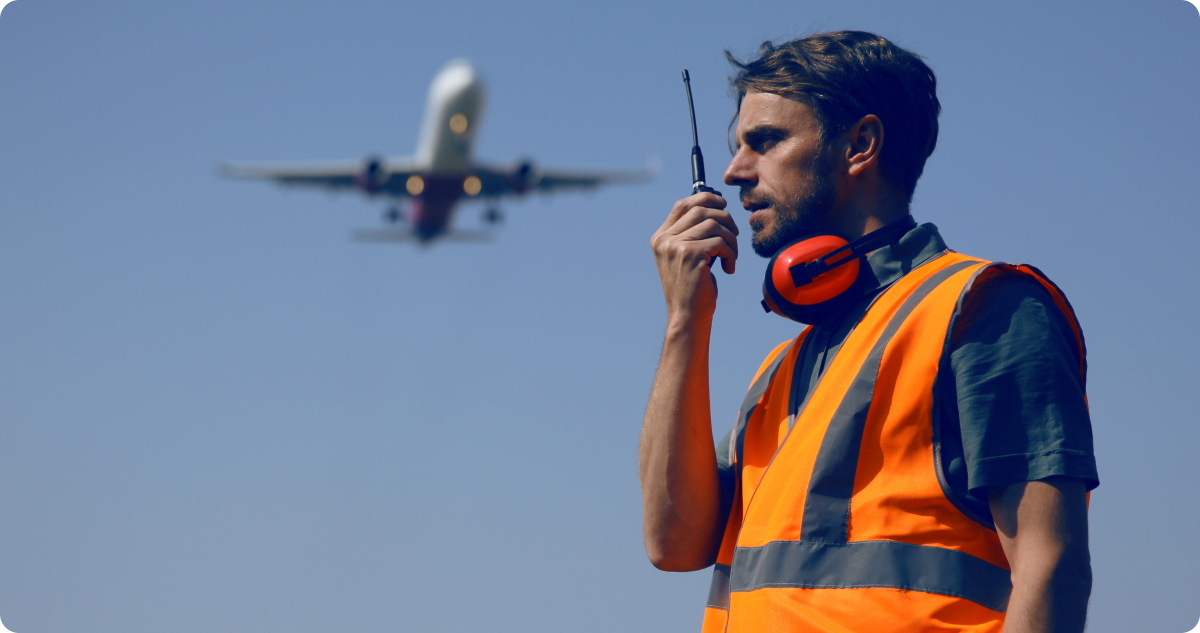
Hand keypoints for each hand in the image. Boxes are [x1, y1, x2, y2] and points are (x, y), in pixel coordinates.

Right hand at [650, 192, 736, 325]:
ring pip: (714, 224)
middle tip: (734, 236)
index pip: (683, 204)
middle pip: (701, 209)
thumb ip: (691, 234)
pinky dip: (730, 253)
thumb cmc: (692, 288)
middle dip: (725, 219)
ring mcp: (676, 246)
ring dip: (731, 240)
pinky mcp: (690, 255)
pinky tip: (728, 268)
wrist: (687, 316)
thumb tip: (715, 207)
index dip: (706, 198)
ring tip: (731, 257)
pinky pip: (720, 242)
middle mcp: (664, 240)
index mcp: (660, 238)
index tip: (723, 204)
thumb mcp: (685, 257)